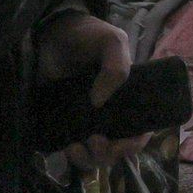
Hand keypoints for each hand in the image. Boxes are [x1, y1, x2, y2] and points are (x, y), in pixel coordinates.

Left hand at [36, 12, 148, 168]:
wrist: (53, 32)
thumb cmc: (88, 35)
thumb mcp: (111, 41)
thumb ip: (116, 67)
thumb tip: (99, 103)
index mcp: (130, 100)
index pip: (139, 134)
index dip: (131, 145)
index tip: (116, 143)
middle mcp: (111, 115)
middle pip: (115, 151)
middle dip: (106, 155)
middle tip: (94, 141)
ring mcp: (87, 121)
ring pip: (94, 156)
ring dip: (88, 160)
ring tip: (75, 147)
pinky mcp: (64, 124)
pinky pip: (72, 150)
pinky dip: (72, 156)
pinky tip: (66, 145)